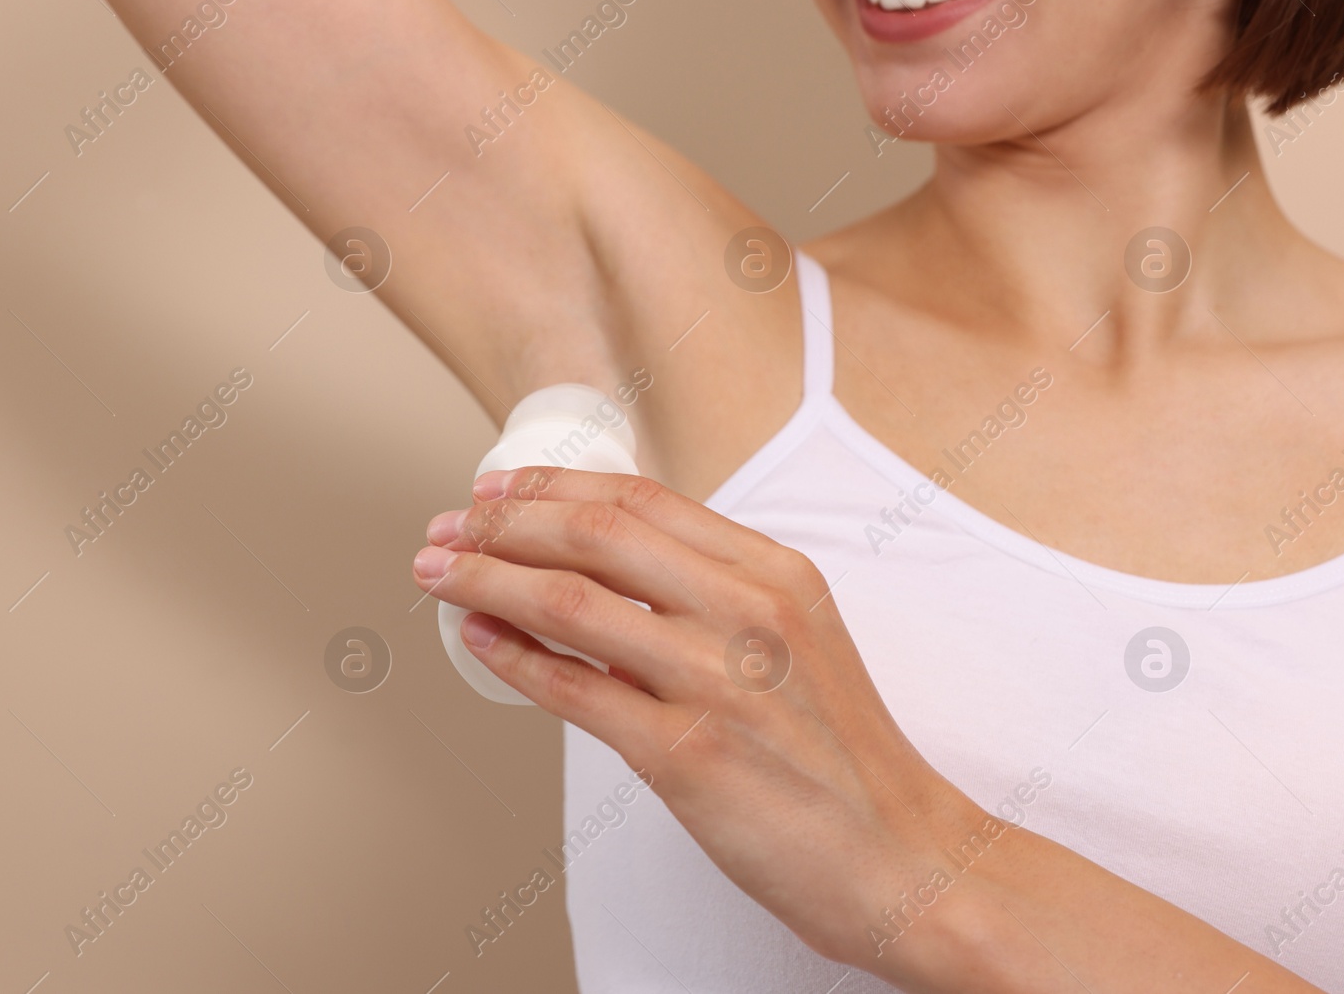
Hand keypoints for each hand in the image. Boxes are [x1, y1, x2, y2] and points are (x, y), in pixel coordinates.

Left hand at [412, 465, 987, 981]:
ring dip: (487, 580)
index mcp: (773, 574)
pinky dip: (513, 657)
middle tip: (449, 525)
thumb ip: (720, 591)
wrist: (904, 856)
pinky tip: (478, 638)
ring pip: (570, 603)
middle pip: (595, 534)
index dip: (552, 486)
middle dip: (503, 522)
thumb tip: (613, 563)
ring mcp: (716, 681)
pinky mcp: (687, 754)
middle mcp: (747, 612)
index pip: (641, 499)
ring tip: (439, 572)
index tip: (497, 489)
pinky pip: (575, 690)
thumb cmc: (844, 756)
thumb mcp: (801, 637)